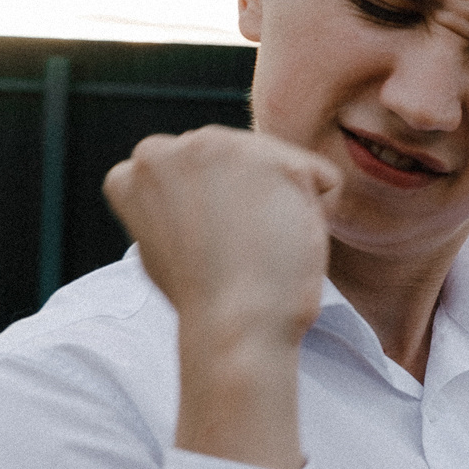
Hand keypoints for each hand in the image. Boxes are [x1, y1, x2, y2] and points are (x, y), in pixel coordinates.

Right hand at [105, 125, 336, 346]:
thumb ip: (173, 198)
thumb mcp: (164, 236)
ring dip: (284, 201)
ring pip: (282, 164)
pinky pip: (326, 180)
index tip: (211, 243)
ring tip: (261, 244)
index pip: (205, 167)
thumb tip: (196, 186)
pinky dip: (322, 213)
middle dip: (252, 197)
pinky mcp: (277, 161)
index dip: (219, 209)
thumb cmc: (204, 295)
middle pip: (244, 158)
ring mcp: (223, 146)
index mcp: (143, 165)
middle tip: (240, 248)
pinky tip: (290, 240)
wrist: (234, 324)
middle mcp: (174, 144)